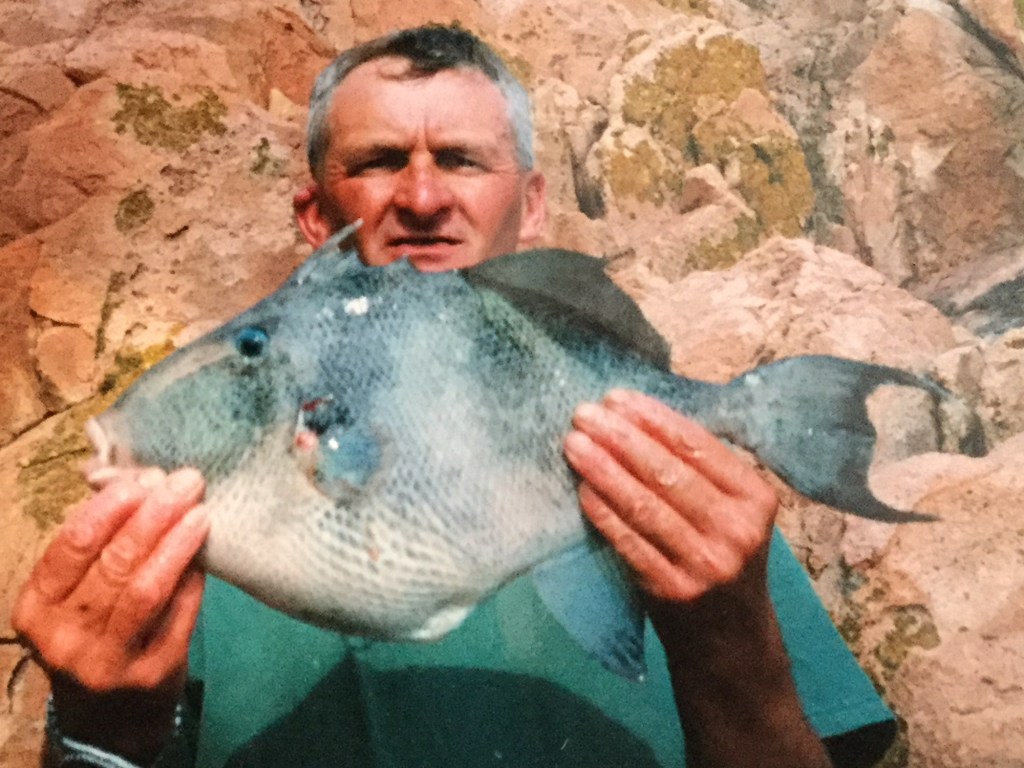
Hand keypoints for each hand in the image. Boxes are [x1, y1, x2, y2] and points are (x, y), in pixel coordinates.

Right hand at [11, 467, 208, 760]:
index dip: (111, 506)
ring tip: (200, 511)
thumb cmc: (93, 637)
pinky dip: (193, 578)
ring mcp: (107, 661)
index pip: (72, 546)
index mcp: (36, 608)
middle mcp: (64, 638)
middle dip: (153, 515)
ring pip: (145, 589)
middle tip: (184, 482)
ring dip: (176, 543)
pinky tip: (206, 552)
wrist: (108, 719)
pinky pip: (178, 614)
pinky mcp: (152, 673)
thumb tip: (135, 479)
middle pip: (113, 563)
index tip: (145, 477)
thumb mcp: (74, 598)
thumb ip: (97, 548)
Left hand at [563, 389, 830, 766]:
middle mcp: (737, 530)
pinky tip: (582, 489)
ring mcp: (707, 564)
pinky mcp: (674, 591)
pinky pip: (630, 542)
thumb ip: (702, 472)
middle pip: (669, 472)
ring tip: (574, 443)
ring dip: (604, 469)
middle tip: (584, 412)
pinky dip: (603, 513)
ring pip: (646, 504)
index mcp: (756, 498)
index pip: (699, 446)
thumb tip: (636, 417)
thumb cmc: (722, 559)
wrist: (731, 641)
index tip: (617, 397)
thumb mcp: (733, 513)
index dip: (653, 418)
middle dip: (621, 437)